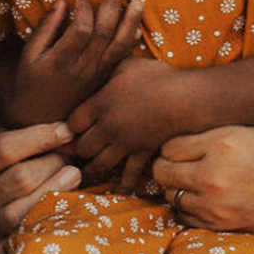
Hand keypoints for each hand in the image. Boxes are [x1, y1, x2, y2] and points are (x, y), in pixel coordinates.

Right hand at [0, 120, 81, 248]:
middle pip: (22, 179)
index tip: (67, 131)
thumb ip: (26, 137)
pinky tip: (67, 206)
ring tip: (74, 175)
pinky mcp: (1, 249)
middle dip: (54, 163)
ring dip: (58, 189)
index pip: (5, 149)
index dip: (41, 137)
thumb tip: (67, 134)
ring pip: (28, 208)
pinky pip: (32, 236)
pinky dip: (54, 220)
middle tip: (70, 157)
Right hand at [11, 0, 145, 124]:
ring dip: (130, 21)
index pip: (81, 31)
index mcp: (61, 61)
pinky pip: (120, 59)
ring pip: (118, 46)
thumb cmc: (31, 81)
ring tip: (139, 0)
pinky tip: (137, 26)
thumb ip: (46, 28)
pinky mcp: (103, 79)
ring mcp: (95, 76)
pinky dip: (130, 41)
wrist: (40, 118)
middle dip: (112, 5)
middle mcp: (82, 69)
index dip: (85, 10)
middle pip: (104, 34)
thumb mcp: (29, 54)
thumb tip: (63, 2)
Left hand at [66, 55, 198, 185]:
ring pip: (99, 165)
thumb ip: (108, 67)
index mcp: (100, 104)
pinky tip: (117, 191)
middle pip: (81, 147)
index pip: (71, 123)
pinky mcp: (142, 154)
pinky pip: (130, 176)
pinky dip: (123, 185)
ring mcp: (125, 144)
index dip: (67, 128)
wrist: (186, 98)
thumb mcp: (127, 65)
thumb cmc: (157, 77)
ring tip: (83, 176)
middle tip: (72, 154)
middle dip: (76, 150)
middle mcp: (108, 127)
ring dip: (90, 172)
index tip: (68, 130)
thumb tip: (96, 61)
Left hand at [152, 126, 253, 243]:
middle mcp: (211, 173)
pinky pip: (185, 216)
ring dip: (177, 189)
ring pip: (170, 196)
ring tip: (192, 183)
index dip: (173, 146)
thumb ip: (217, 135)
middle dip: (166, 167)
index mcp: (222, 142)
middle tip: (177, 166)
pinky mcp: (219, 224)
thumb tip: (187, 137)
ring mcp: (213, 203)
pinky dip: (188, 208)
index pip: (171, 146)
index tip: (181, 148)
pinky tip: (202, 200)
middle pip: (162, 172)